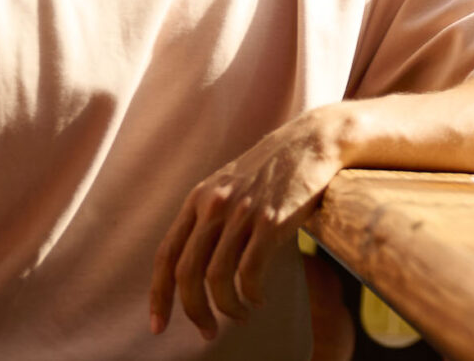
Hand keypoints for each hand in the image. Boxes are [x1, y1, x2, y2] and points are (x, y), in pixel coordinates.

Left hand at [150, 107, 348, 340]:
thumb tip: (195, 263)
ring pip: (216, 277)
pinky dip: (250, 295)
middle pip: (186, 272)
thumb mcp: (231, 185)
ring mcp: (242, 212)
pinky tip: (259, 299)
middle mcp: (214, 205)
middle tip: (206, 332)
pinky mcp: (271, 220)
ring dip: (225, 308)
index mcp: (198, 198)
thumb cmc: (275, 169)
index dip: (159, 295)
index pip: (165, 255)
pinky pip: (249, 272)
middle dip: (192, 310)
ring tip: (240, 316)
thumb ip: (210, 215)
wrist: (314, 140)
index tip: (159, 326)